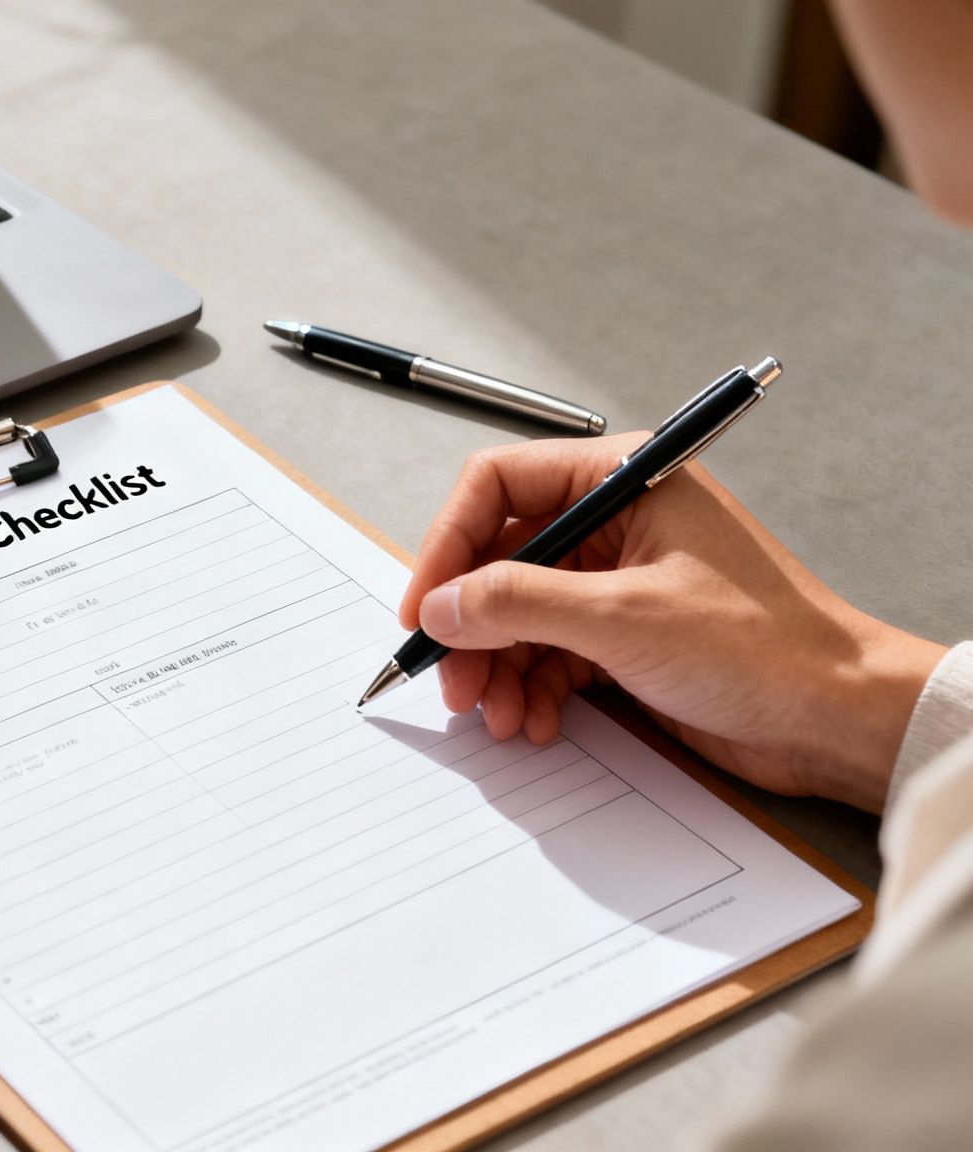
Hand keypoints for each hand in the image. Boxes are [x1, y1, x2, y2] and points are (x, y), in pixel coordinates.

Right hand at [400, 437, 944, 811]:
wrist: (838, 720)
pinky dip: (531, 688)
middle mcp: (618, 521)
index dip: (448, 544)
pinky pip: (548, 654)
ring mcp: (619, 581)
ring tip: (498, 715)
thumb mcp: (621, 617)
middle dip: (471, 624)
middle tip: (452, 679)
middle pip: (500, 558)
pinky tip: (534, 721)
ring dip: (497, 667)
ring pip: (518, 614)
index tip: (425, 606)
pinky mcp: (625, 636)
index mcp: (624, 480)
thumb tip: (442, 605)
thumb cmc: (764, 648)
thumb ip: (516, 603)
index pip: (498, 487)